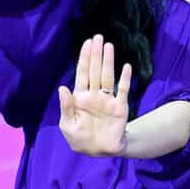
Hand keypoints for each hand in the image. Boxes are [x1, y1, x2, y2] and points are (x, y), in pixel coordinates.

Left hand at [58, 34, 132, 156]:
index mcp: (80, 97)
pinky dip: (124, 79)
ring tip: (108, 46)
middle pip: (95, 70)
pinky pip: (122, 91)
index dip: (84, 58)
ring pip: (108, 77)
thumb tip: (63, 88)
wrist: (99, 151)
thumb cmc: (80, 138)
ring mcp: (107, 100)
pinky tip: (126, 67)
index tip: (86, 43)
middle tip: (98, 37)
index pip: (82, 73)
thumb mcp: (68, 125)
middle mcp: (94, 95)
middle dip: (96, 54)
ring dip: (108, 62)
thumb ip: (66, 107)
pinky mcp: (119, 108)